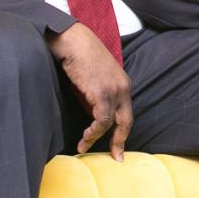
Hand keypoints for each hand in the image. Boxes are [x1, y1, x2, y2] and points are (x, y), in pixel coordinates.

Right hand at [47, 23, 133, 157]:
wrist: (72, 40)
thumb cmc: (78, 57)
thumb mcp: (92, 79)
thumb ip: (96, 97)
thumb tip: (93, 117)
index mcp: (123, 84)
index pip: (126, 113)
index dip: (122, 131)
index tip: (118, 147)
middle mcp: (123, 87)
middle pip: (127, 121)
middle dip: (120, 141)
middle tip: (116, 156)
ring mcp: (114, 90)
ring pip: (112, 123)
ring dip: (96, 138)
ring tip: (83, 146)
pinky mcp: (102, 92)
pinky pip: (102, 120)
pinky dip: (93, 132)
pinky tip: (84, 137)